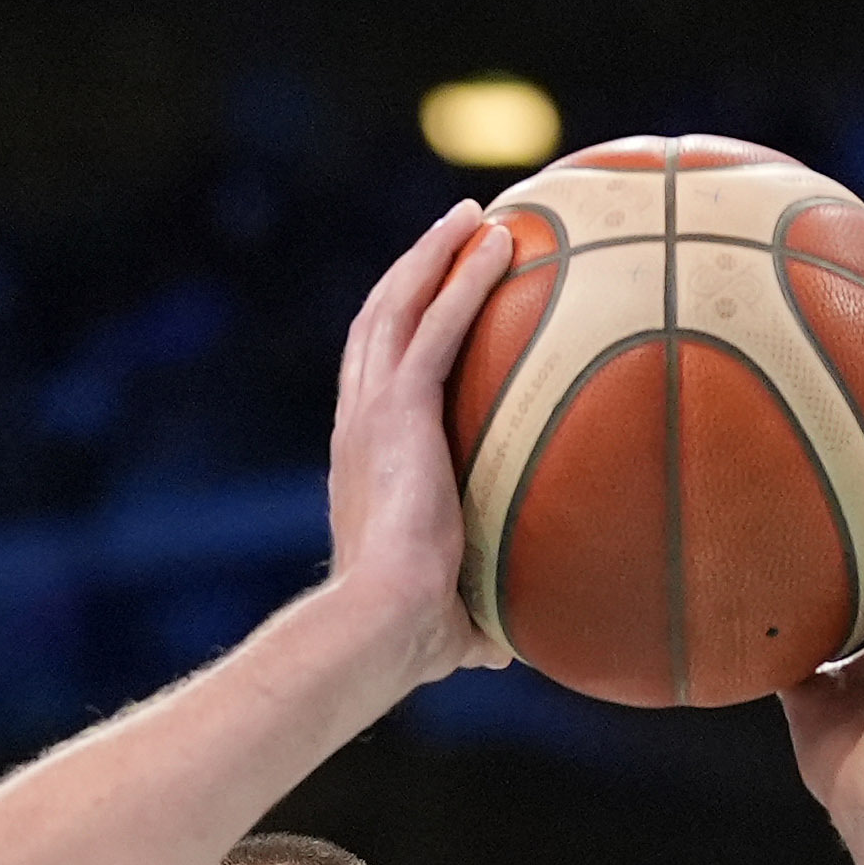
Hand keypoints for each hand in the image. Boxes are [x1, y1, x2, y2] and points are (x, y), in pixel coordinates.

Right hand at [323, 202, 519, 690]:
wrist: (377, 626)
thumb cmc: (408, 639)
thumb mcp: (448, 616)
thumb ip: (473, 616)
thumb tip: (506, 646)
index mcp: (364, 465)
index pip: (375, 381)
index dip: (399, 333)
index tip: (432, 302)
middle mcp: (357, 427)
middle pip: (379, 324)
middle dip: (415, 272)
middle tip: (456, 232)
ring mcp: (372, 414)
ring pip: (397, 309)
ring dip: (433, 256)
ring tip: (472, 218)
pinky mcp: (397, 411)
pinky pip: (435, 326)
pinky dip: (461, 279)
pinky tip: (494, 243)